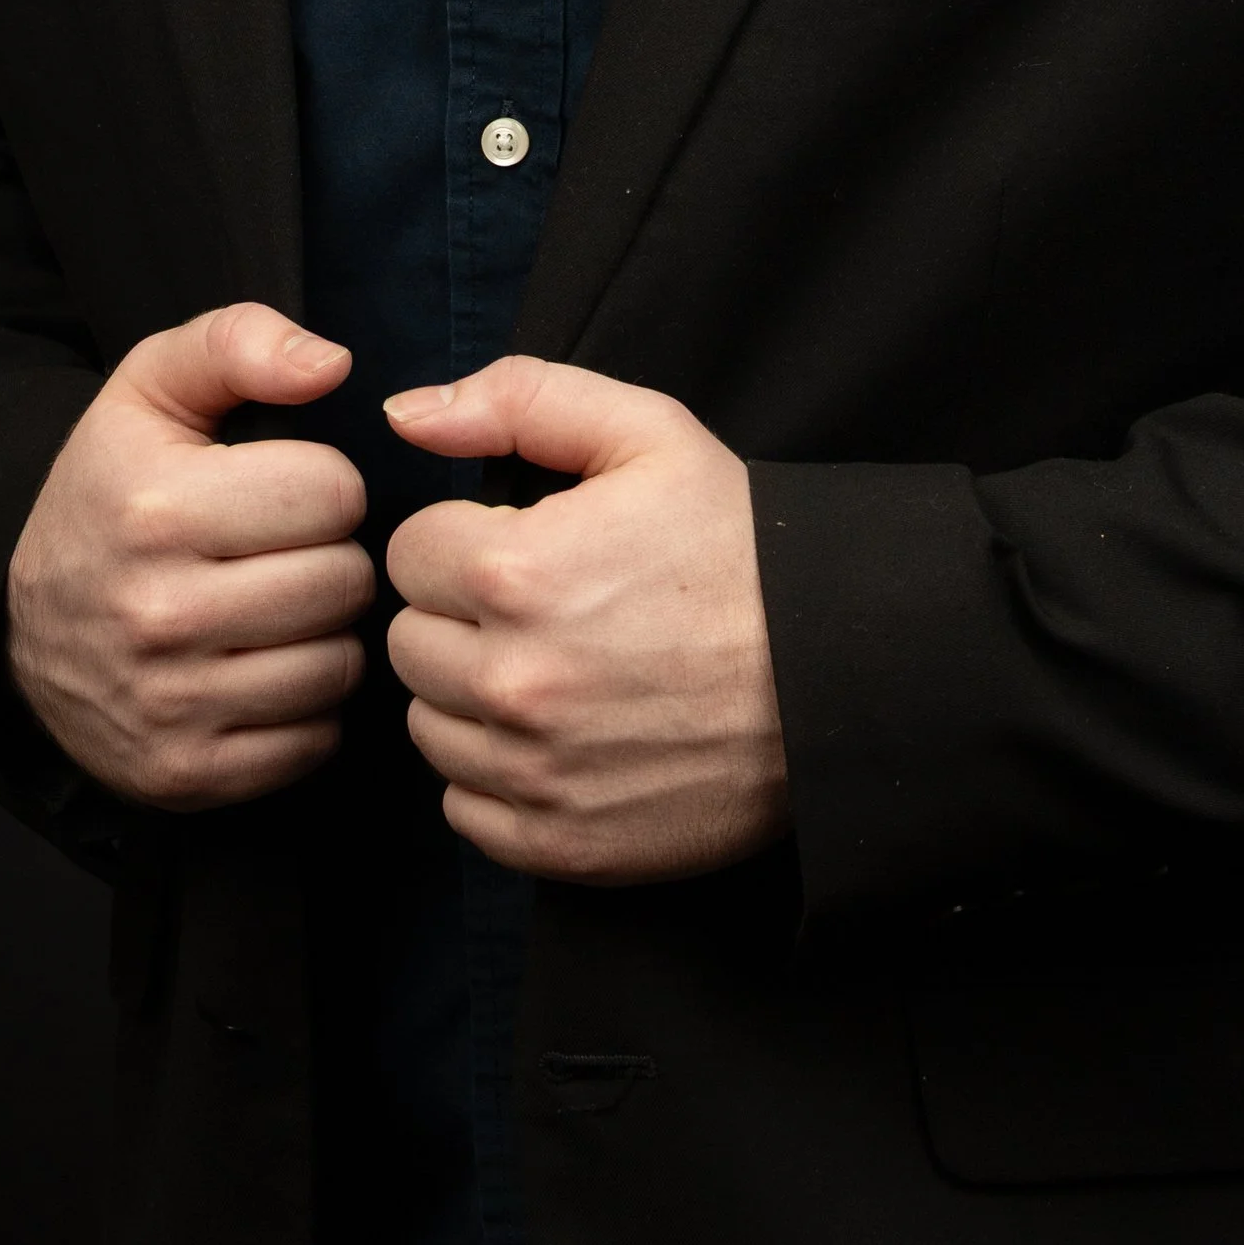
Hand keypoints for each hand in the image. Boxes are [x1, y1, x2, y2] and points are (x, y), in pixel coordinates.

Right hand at [5, 303, 368, 809]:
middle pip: (345, 581)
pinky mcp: (185, 775)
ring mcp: (170, 705)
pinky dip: (305, 708)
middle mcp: (158, 613)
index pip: (333, 491)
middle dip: (330, 557)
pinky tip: (261, 670)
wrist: (21, 628)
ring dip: (325, 635)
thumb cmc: (114, 490)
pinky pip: (314, 740)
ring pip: (340, 665)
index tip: (280, 491)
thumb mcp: (152, 389)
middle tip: (283, 553)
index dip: (321, 484)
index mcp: (157, 509)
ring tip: (276, 609)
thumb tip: (333, 364)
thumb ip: (239, 341)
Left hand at [383, 358, 787, 883]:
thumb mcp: (647, 434)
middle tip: (543, 610)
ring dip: (473, 699)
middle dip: (461, 618)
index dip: (465, 541)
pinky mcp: (558, 844)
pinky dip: (500, 776)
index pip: (409, 553)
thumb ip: (517, 400)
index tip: (523, 547)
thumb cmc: (741, 547)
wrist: (837, 672)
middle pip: (409, 643)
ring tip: (558, 670)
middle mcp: (511, 682)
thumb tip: (405, 415)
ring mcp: (534, 773)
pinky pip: (465, 808)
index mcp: (516, 571)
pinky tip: (564, 738)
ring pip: (429, 727)